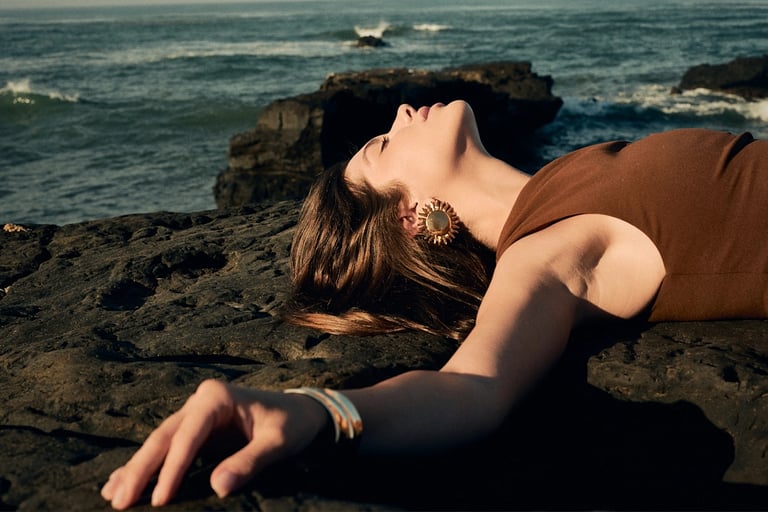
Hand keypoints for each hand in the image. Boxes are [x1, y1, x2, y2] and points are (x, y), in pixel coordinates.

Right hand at [101, 379, 327, 508]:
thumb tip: (219, 486)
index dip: (172, 468)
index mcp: (218, 397)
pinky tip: (118, 482)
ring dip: (135, 469)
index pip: (188, 436)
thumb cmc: (292, 424)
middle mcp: (200, 400)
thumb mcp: (279, 442)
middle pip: (164, 437)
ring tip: (110, 495)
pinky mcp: (195, 428)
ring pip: (159, 442)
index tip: (159, 499)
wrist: (301, 411)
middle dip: (141, 469)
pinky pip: (166, 447)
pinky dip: (145, 465)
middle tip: (119, 503)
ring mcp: (194, 413)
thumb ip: (250, 461)